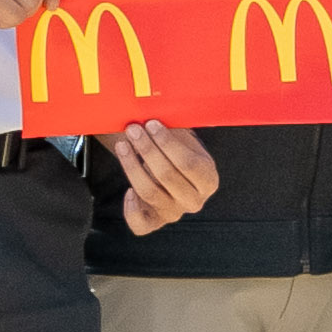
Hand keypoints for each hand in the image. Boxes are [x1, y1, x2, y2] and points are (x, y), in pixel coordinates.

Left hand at [107, 121, 220, 235]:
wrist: (171, 172)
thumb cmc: (175, 152)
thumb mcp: (185, 139)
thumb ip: (178, 129)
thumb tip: (167, 106)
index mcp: (209, 180)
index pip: (188, 163)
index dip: (167, 143)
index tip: (151, 124)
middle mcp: (195, 200)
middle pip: (167, 176)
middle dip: (147, 149)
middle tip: (133, 130)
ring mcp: (175, 213)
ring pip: (149, 192)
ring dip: (132, 166)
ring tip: (122, 145)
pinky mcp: (155, 222)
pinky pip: (141, 224)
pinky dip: (131, 208)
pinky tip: (128, 191)